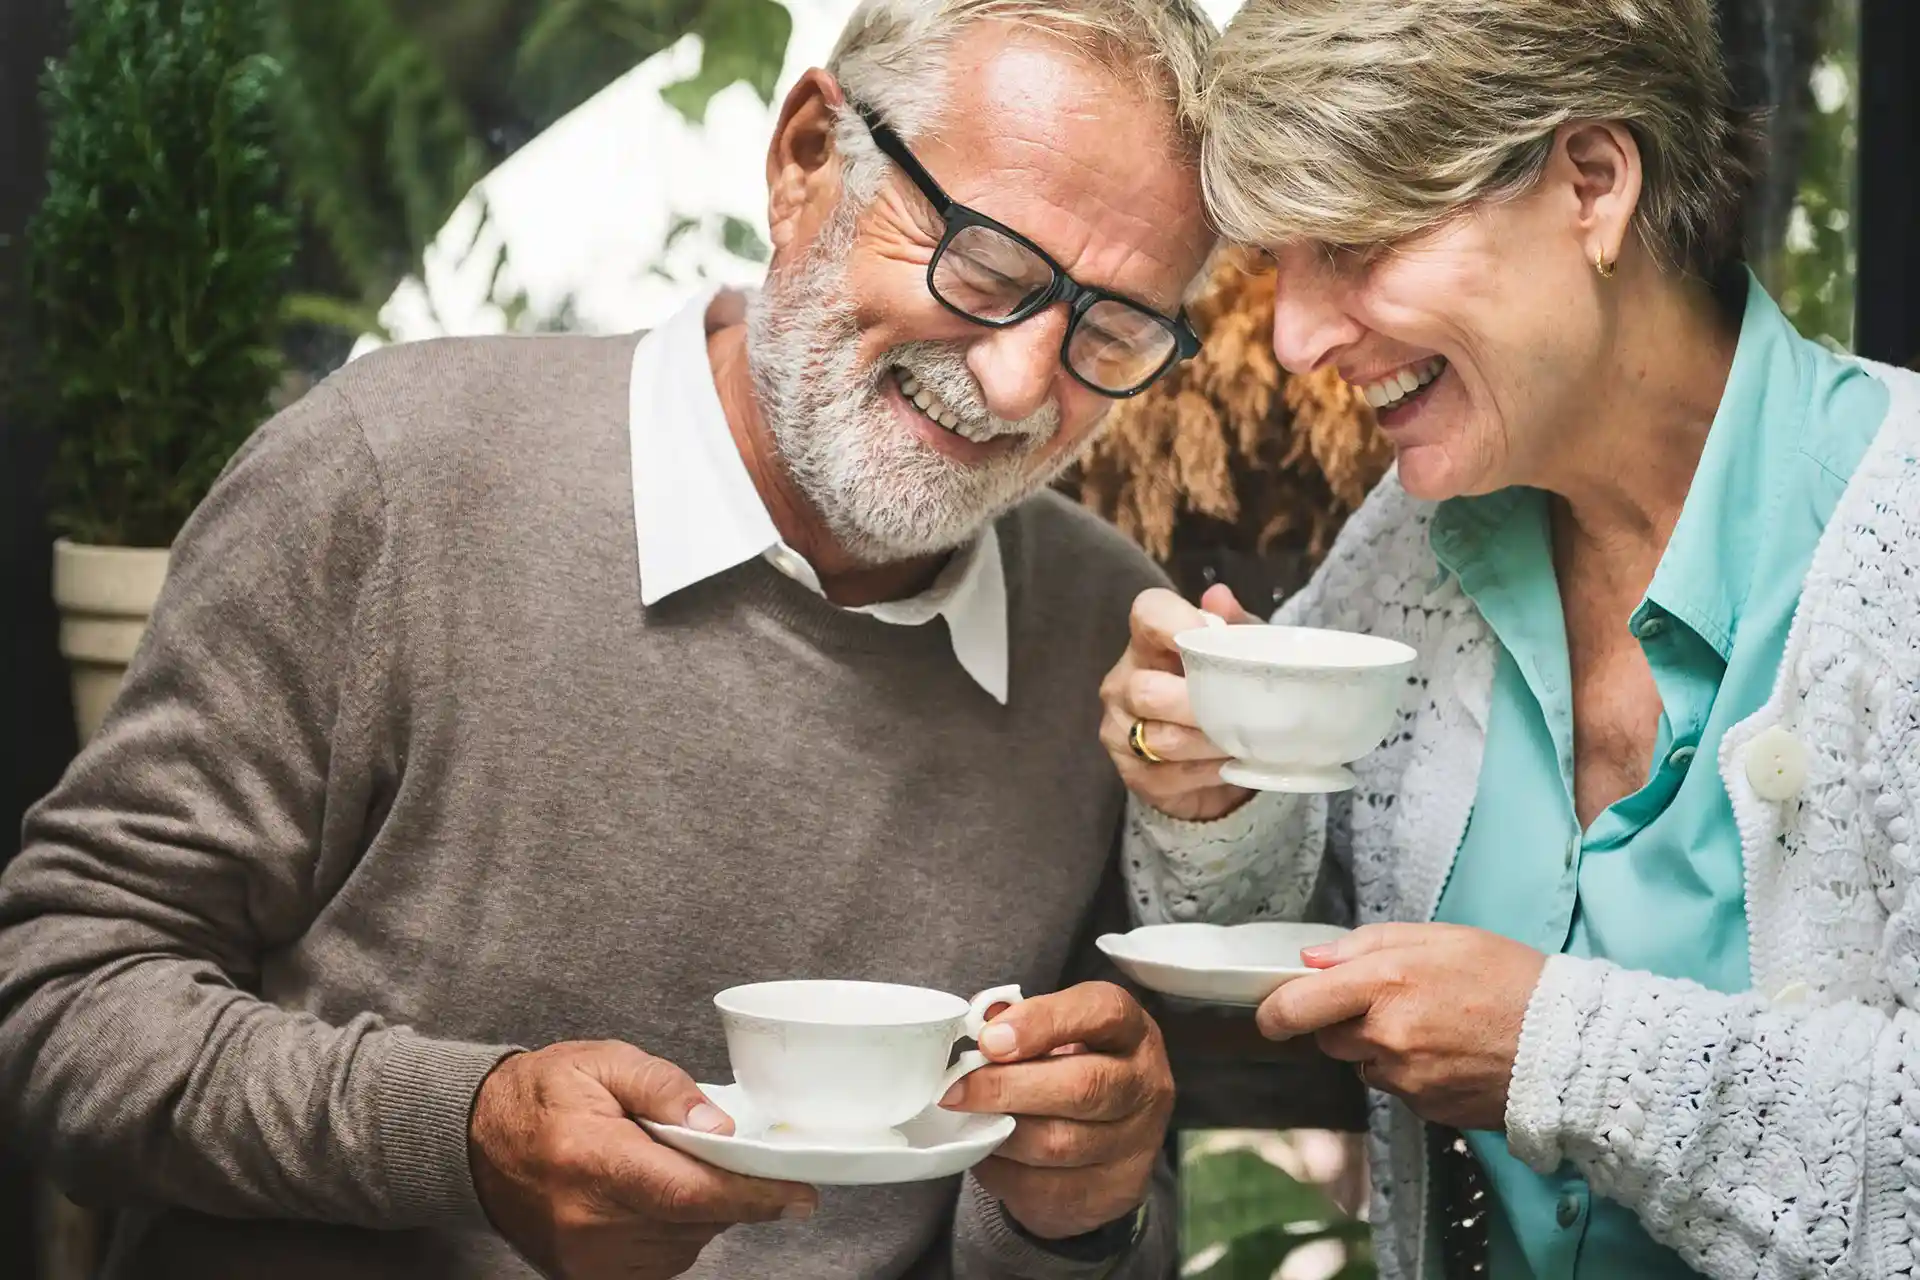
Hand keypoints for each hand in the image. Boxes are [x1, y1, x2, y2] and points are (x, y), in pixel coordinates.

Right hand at [470, 1041, 816, 1278]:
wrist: (476, 1139)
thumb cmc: (543, 1093)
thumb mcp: (604, 1062)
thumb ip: (666, 1088)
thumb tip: (721, 1126)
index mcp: (593, 1160)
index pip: (690, 1192)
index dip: (753, 1197)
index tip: (800, 1196)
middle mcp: (588, 1221)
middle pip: (696, 1221)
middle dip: (726, 1190)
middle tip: (717, 1151)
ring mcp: (586, 1258)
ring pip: (685, 1246)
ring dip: (699, 1211)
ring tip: (669, 1167)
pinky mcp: (586, 1277)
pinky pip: (660, 1263)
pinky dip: (675, 1232)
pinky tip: (655, 1197)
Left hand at [939, 982, 1172, 1239]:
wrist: (1111, 1138)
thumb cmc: (1072, 1067)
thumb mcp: (1058, 1032)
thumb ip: (1022, 1022)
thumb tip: (980, 1023)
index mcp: (1131, 1030)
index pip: (1101, 1013)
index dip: (1041, 1022)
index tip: (989, 1040)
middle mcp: (1146, 1085)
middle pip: (1082, 1086)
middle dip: (1007, 1087)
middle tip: (955, 1090)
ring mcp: (1137, 1143)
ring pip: (1059, 1143)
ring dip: (1001, 1132)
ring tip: (969, 1119)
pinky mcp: (1117, 1192)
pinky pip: (1047, 1187)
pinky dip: (1005, 1171)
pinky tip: (989, 1151)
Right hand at [1099, 585, 1259, 821]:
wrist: (1216, 756)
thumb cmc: (1225, 690)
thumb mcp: (1241, 655)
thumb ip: (1235, 627)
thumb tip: (1220, 597)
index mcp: (1147, 643)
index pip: (1147, 615)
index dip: (1176, 622)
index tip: (1213, 638)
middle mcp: (1122, 683)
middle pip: (1148, 691)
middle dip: (1201, 704)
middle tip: (1242, 711)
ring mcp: (1119, 730)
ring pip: (1163, 739)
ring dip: (1211, 743)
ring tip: (1244, 741)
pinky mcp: (1131, 774)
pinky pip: (1169, 776)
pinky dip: (1208, 773)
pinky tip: (1227, 766)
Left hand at [1254, 924, 1546, 1131]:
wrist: (1569, 1045)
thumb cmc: (1509, 979)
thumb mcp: (1440, 938)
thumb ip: (1367, 946)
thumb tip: (1311, 961)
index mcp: (1385, 985)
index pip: (1297, 1006)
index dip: (1274, 1011)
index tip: (1270, 1011)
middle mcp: (1387, 1037)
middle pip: (1329, 1036)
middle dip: (1346, 1021)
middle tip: (1393, 1002)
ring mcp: (1406, 1079)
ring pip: (1364, 1064)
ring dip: (1381, 1048)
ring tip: (1434, 1026)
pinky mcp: (1425, 1109)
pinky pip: (1397, 1088)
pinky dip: (1410, 1073)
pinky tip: (1449, 1053)